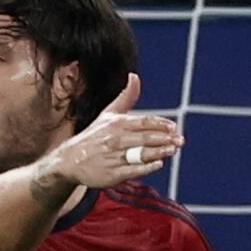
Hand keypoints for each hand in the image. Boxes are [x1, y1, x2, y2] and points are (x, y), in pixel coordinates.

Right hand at [40, 74, 182, 195]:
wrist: (70, 160)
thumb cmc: (94, 136)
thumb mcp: (108, 115)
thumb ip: (126, 98)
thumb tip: (135, 76)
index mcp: (116, 124)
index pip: (143, 122)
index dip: (160, 124)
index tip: (174, 127)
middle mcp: (115, 139)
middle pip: (145, 138)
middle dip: (164, 139)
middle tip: (180, 140)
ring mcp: (113, 157)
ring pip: (140, 154)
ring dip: (159, 152)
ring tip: (173, 150)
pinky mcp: (111, 174)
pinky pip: (132, 170)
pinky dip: (146, 167)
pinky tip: (158, 164)